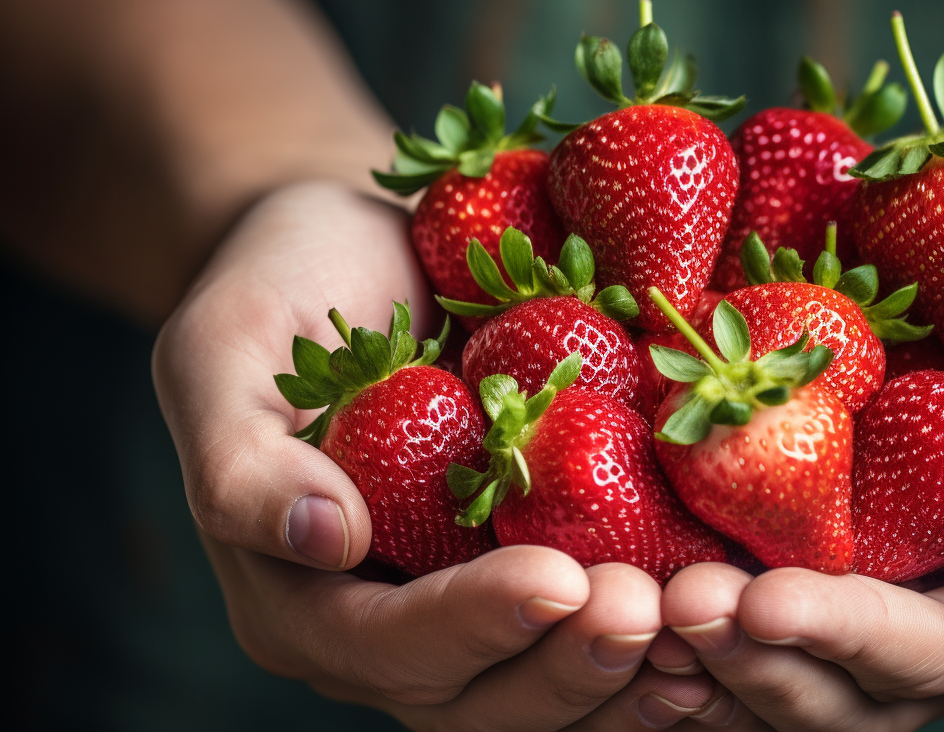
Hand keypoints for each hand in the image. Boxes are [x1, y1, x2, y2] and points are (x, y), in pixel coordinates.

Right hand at [152, 182, 701, 729]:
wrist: (350, 256)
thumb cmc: (277, 290)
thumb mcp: (220, 352)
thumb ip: (242, 460)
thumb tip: (324, 540)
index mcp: (298, 597)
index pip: (385, 644)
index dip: (470, 626)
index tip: (556, 578)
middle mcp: (383, 627)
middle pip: (479, 698)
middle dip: (569, 666)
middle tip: (654, 611)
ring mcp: (463, 609)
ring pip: (546, 690)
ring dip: (628, 673)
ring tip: (706, 623)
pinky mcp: (528, 570)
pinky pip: (589, 633)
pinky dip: (655, 640)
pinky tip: (723, 609)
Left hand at [656, 210, 943, 728]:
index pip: (927, 659)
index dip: (844, 641)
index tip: (762, 602)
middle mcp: (939, 637)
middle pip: (834, 698)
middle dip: (748, 663)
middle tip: (668, 604)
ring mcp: (867, 607)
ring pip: (773, 679)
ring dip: (696, 659)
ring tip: (622, 608)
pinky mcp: (811, 560)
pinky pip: (740, 618)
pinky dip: (679, 619)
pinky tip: (616, 580)